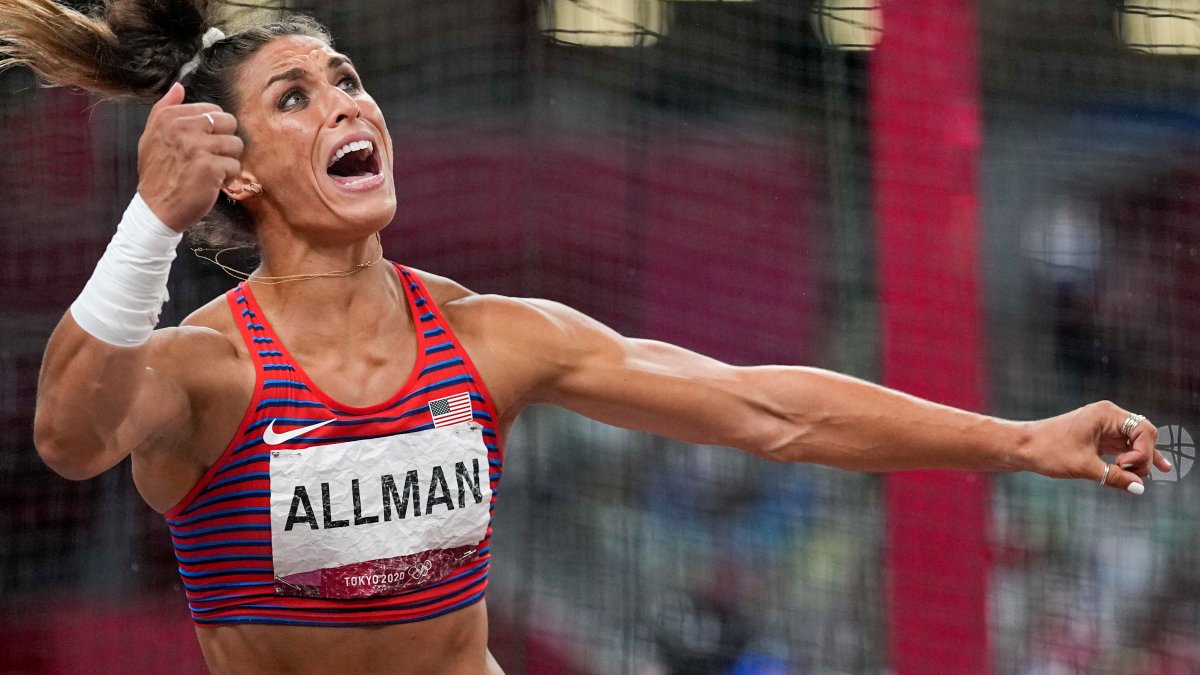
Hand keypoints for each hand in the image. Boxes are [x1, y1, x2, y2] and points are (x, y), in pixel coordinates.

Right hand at [135, 82, 243, 231]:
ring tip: (212, 171)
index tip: (203, 144)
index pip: (212, 110)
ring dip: (229, 160)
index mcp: (169, 117)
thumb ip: (165, 109)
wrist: (156, 209)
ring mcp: (197, 147)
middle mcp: (182, 129)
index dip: (215, 129)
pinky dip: (229, 177)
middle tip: (212, 157)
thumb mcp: (151, 137)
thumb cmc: (157, 174)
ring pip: (236, 144)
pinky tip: (213, 183)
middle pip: (229, 122)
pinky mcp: (210, 167)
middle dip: (226, 141)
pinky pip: (235, 165)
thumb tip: (179, 86)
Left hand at [1022, 401, 1171, 493]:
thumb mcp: (1083, 467)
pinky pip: (1124, 447)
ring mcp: (1104, 426)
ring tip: (1147, 476)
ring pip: (1135, 442)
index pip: (1144, 430)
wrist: (1022, 447)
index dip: (1143, 452)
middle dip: (1143, 456)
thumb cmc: (1049, 452)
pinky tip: (1152, 469)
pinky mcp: (1099, 437)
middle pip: (1143, 434)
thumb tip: (1139, 489)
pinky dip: (1133, 458)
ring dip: (1139, 459)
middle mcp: (1108, 416)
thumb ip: (1114, 476)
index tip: (1124, 466)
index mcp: (1106, 414)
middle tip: (1129, 474)